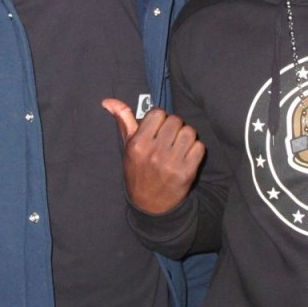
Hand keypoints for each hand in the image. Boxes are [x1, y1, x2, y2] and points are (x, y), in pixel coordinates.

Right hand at [102, 98, 204, 213]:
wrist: (150, 206)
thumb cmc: (138, 171)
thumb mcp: (128, 147)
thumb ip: (123, 121)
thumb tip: (107, 101)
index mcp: (138, 144)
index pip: (158, 113)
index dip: (160, 120)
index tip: (157, 131)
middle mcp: (154, 152)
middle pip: (175, 120)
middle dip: (174, 128)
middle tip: (169, 141)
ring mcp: (171, 163)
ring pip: (189, 132)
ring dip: (186, 138)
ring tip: (178, 148)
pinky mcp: (187, 172)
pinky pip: (200, 147)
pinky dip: (195, 151)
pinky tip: (186, 158)